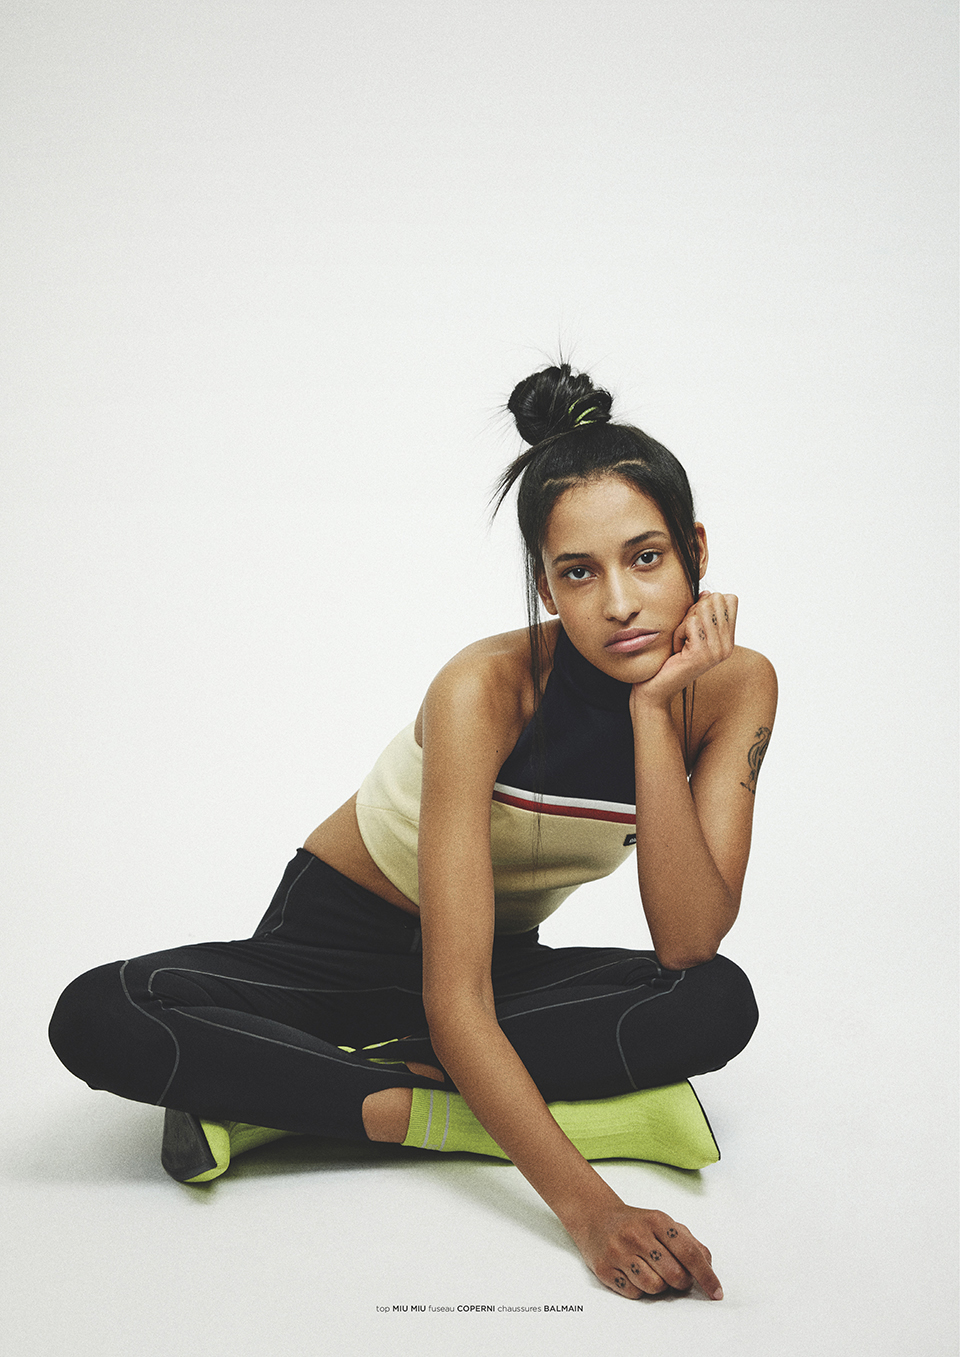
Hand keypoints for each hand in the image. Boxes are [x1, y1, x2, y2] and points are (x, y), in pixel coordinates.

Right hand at [577, 1204, 722, 1300]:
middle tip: (675, 1276)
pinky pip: (634, 1293)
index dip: (706, 1275)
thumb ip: (689, 1242)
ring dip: (659, 1286)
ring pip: (654, 1287)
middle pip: (674, 1275)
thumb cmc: (636, 1224)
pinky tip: (633, 1274)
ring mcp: (618, 1251)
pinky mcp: (604, 1269)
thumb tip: (707, 1266)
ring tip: (651, 1272)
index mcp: (657, 1221)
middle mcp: (636, 1234)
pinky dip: (639, 1290)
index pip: (689, 1252)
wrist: (596, 1217)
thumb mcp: (663, 1223)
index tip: (716, 1292)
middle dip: (680, 1282)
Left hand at [631, 590, 737, 710]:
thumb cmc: (670, 656)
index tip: (695, 626)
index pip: (730, 599)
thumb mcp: (690, 630)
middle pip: (715, 600)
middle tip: (686, 636)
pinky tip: (676, 649)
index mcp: (729, 639)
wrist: (656, 687)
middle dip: (693, 612)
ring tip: (681, 643)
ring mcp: (716, 651)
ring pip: (701, 610)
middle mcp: (728, 646)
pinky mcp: (702, 654)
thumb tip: (707, 592)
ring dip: (683, 623)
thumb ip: (702, 612)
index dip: (706, 603)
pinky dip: (677, 632)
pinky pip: (689, 623)